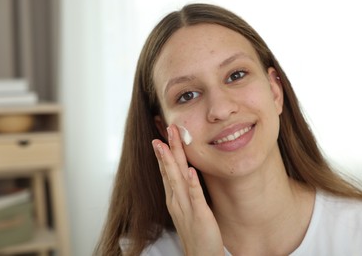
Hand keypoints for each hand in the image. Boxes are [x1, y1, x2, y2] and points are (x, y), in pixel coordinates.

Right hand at [152, 124, 224, 255]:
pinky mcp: (199, 215)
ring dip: (173, 160)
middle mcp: (176, 200)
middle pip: (170, 170)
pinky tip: (189, 170)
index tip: (163, 135)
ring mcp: (186, 208)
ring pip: (177, 179)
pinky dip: (191, 183)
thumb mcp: (187, 208)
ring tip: (168, 143)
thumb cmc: (196, 232)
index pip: (167, 170)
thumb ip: (185, 192)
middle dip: (168, 148)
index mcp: (174, 197)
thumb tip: (185, 175)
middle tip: (167, 128)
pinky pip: (194, 197)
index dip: (165, 152)